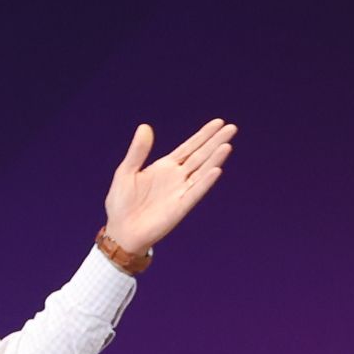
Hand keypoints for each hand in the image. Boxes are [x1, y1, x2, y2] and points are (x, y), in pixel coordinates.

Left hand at [97, 118, 236, 257]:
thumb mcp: (126, 171)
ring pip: (202, 171)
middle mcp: (177, 177)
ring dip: (215, 159)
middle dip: (215, 142)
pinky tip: (216, 170)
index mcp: (165, 167)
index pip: (189, 147)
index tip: (218, 122)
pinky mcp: (180, 207)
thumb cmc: (121, 203)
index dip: (203, 135)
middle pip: (201, 156)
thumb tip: (145, 127)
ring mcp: (180, 191)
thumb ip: (138, 151)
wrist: (121, 230)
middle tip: (232, 128)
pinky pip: (195, 192)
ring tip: (227, 145)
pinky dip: (205, 182)